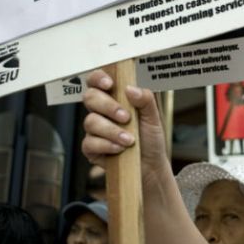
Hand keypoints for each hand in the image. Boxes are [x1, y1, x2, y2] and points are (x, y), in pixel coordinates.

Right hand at [82, 69, 169, 185]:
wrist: (151, 165)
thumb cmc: (150, 138)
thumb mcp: (154, 117)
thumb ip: (146, 99)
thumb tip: (131, 89)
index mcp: (114, 97)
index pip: (97, 80)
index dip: (98, 78)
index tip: (109, 84)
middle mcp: (101, 111)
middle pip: (90, 97)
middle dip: (108, 106)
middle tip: (126, 117)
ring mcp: (94, 129)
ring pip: (90, 121)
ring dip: (112, 130)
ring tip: (129, 140)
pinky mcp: (91, 148)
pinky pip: (90, 142)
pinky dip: (107, 145)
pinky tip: (120, 149)